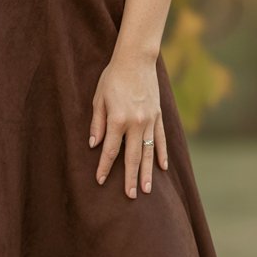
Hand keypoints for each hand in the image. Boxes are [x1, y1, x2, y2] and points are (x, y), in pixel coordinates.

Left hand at [88, 52, 168, 197]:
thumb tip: (94, 144)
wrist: (136, 59)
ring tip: (146, 190)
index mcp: (118, 119)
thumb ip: (98, 122)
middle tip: (130, 196)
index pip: (110, 150)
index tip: (100, 180)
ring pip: (149, 152)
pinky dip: (162, 154)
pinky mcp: (158, 116)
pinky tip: (162, 167)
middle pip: (132, 157)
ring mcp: (150, 120)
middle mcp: (135, 123)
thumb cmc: (113, 77)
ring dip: (147, 172)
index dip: (104, 167)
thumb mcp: (99, 98)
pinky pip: (161, 139)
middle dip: (130, 178)